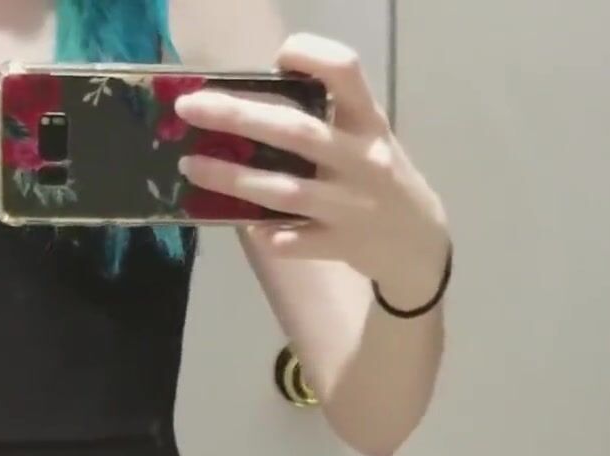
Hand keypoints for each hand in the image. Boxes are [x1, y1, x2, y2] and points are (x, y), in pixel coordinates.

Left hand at [174, 34, 450, 307]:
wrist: (420, 244)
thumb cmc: (380, 177)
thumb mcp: (369, 136)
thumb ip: (329, 115)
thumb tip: (251, 100)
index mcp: (368, 122)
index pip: (346, 72)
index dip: (310, 55)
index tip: (277, 57)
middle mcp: (362, 159)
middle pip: (296, 131)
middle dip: (238, 116)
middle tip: (189, 108)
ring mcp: (352, 206)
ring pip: (285, 190)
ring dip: (233, 179)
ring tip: (191, 166)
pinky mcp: (342, 245)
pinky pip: (295, 241)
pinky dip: (267, 233)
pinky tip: (243, 225)